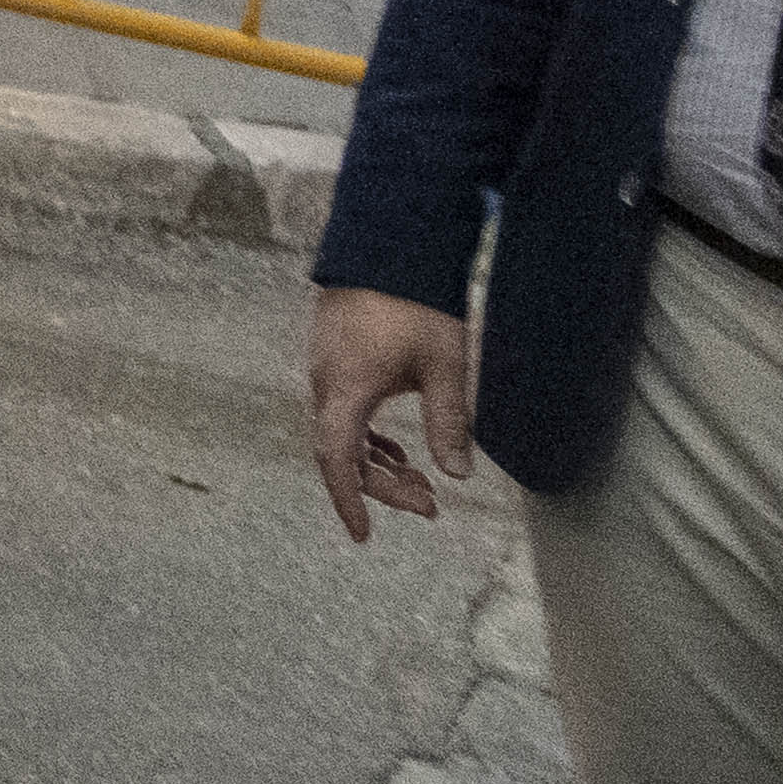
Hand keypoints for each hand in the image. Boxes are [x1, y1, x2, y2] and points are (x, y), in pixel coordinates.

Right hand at [305, 286, 474, 543]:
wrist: (387, 248)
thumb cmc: (416, 305)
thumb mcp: (443, 367)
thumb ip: (448, 423)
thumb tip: (457, 475)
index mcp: (347, 391)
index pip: (337, 461)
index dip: (350, 502)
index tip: (364, 535)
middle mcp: (326, 384)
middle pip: (341, 453)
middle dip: (382, 487)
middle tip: (430, 505)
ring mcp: (325, 368)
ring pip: (341, 433)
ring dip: (377, 464)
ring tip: (420, 481)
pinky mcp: (333, 356)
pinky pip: (342, 412)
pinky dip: (367, 439)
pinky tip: (396, 447)